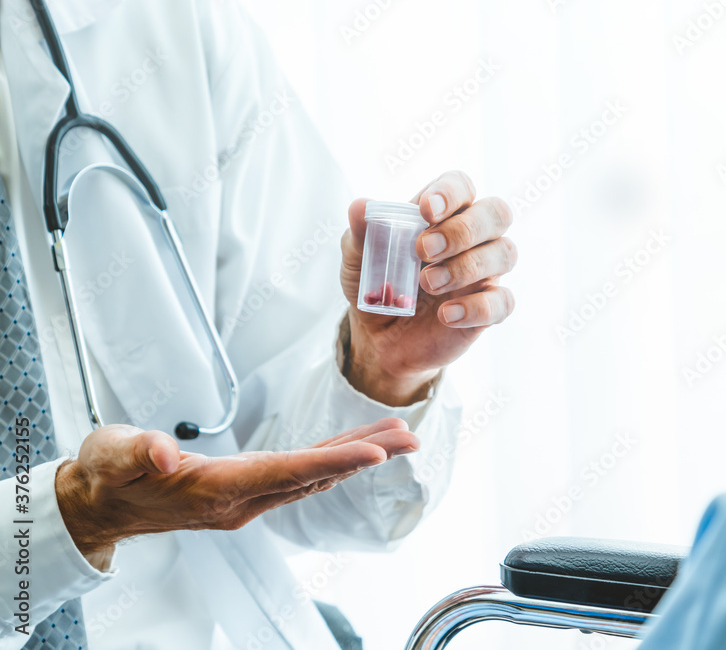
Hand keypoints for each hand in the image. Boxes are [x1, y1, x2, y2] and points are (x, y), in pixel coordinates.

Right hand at [55, 421, 417, 557]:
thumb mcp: (109, 457)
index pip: (285, 473)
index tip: (374, 452)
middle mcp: (241, 500)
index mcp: (215, 490)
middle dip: (363, 455)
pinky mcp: (248, 489)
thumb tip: (163, 452)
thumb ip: (136, 452)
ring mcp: (247, 498)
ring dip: (356, 455)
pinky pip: (301, 472)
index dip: (331, 460)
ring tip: (397, 435)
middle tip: (409, 437)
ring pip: (313, 475)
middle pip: (313, 475)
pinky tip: (355, 443)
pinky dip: (333, 456)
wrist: (102, 506)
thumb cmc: (107, 477)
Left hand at [341, 170, 516, 405]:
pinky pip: (503, 301)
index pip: (462, 186)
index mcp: (443, 214)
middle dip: (463, 230)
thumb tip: (360, 207)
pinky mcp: (488, 308)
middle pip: (497, 213)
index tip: (426, 210)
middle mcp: (472, 238)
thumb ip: (362, 232)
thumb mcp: (359, 258)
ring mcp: (484, 272)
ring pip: (505, 253)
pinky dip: (477, 308)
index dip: (450, 192)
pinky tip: (446, 316)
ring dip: (467, 267)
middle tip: (424, 250)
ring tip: (428, 284)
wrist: (379, 338)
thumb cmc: (376, 284)